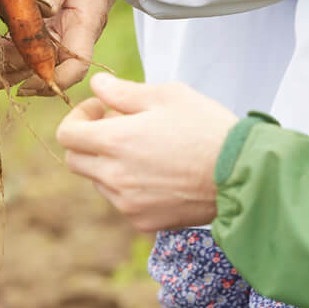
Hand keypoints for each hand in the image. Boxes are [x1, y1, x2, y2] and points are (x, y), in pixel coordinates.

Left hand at [17, 0, 155, 92]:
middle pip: (45, 69)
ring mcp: (59, 37)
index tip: (24, 86)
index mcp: (85, 26)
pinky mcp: (47, 30)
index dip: (52, 81)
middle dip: (12, 79)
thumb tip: (39, 7)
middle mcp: (72, 38)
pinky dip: (5, 51)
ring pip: (31, 61)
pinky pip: (26, 46)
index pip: (76, 66)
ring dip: (4, 69)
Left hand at [55, 74, 237, 231]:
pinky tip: (160, 174)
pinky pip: (122, 202)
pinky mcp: (144, 221)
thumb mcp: (167, 95)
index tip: (101, 109)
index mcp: (116, 142)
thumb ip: (124, 91)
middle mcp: (115, 177)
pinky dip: (130, 187)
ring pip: (99, 182)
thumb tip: (98, 86)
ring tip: (146, 150)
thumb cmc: (206, 127)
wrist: (241, 175)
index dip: (79, 116)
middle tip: (118, 127)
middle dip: (89, 141)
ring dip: (109, 164)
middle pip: (75, 160)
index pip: (67, 135)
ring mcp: (128, 203)